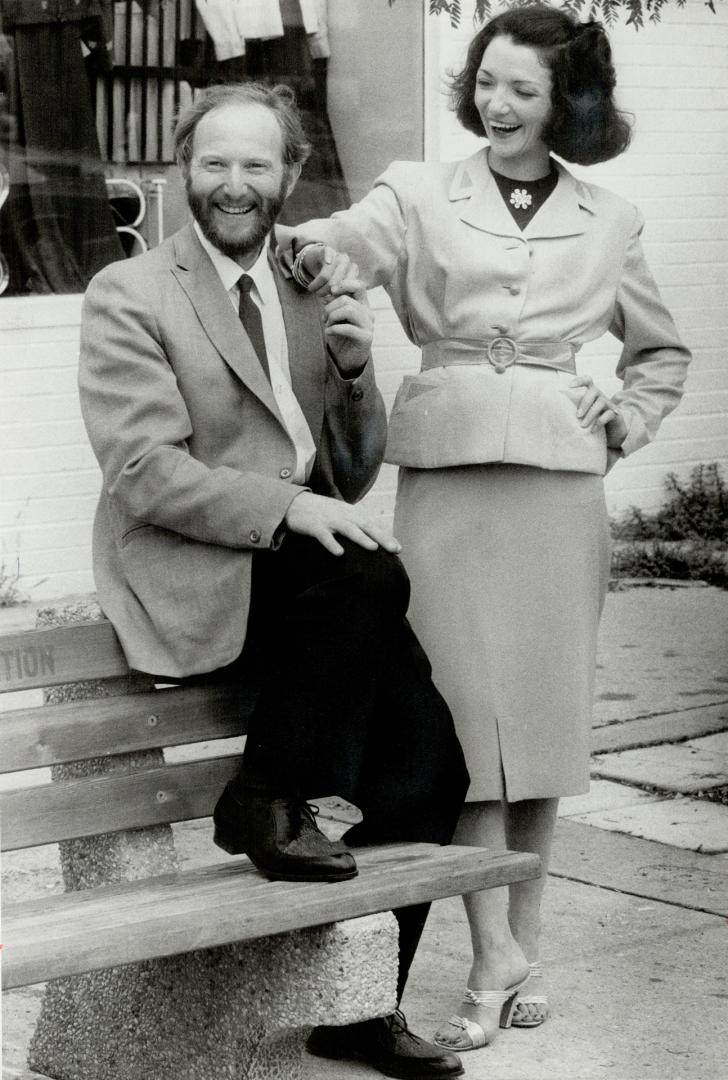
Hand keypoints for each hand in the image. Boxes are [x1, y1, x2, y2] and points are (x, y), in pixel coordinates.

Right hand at [284, 492, 400, 555]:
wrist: (294, 503)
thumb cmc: (322, 513)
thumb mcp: (342, 516)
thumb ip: (356, 526)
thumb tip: (374, 540)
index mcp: (351, 514)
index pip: (372, 526)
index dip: (386, 536)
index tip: (399, 549)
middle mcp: (343, 515)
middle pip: (365, 526)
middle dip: (381, 537)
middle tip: (394, 549)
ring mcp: (329, 520)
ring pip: (348, 529)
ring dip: (361, 538)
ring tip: (373, 548)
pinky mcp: (314, 526)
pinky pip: (324, 536)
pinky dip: (332, 543)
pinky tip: (339, 553)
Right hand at [301, 243, 362, 298]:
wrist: (315, 259)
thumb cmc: (328, 277)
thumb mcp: (337, 286)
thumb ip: (341, 294)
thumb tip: (341, 306)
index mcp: (352, 271)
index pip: (348, 288)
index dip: (338, 297)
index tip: (331, 303)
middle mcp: (347, 262)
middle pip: (337, 284)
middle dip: (328, 294)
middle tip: (321, 299)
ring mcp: (337, 255)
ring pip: (328, 278)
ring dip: (319, 289)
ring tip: (315, 293)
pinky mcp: (327, 250)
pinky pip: (321, 270)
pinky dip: (315, 283)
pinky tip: (311, 288)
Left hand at [323, 285, 373, 374]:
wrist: (345, 359)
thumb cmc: (340, 337)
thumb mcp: (335, 317)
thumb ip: (333, 304)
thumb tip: (325, 295)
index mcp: (362, 305)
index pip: (359, 286)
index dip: (344, 285)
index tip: (331, 292)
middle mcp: (368, 313)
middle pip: (347, 300)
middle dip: (330, 308)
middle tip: (324, 319)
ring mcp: (369, 325)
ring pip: (349, 310)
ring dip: (332, 317)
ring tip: (327, 325)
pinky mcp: (366, 338)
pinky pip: (348, 328)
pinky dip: (334, 329)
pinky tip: (328, 332)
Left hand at [570, 375, 627, 447]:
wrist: (613, 430)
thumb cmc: (593, 420)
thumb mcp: (584, 413)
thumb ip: (575, 409)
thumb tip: (556, 412)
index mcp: (592, 393)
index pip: (587, 380)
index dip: (579, 380)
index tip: (569, 386)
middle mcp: (600, 396)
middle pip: (593, 392)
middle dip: (584, 403)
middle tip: (578, 416)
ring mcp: (609, 404)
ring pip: (600, 403)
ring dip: (590, 414)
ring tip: (583, 426)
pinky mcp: (615, 413)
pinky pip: (608, 415)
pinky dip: (599, 422)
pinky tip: (592, 430)